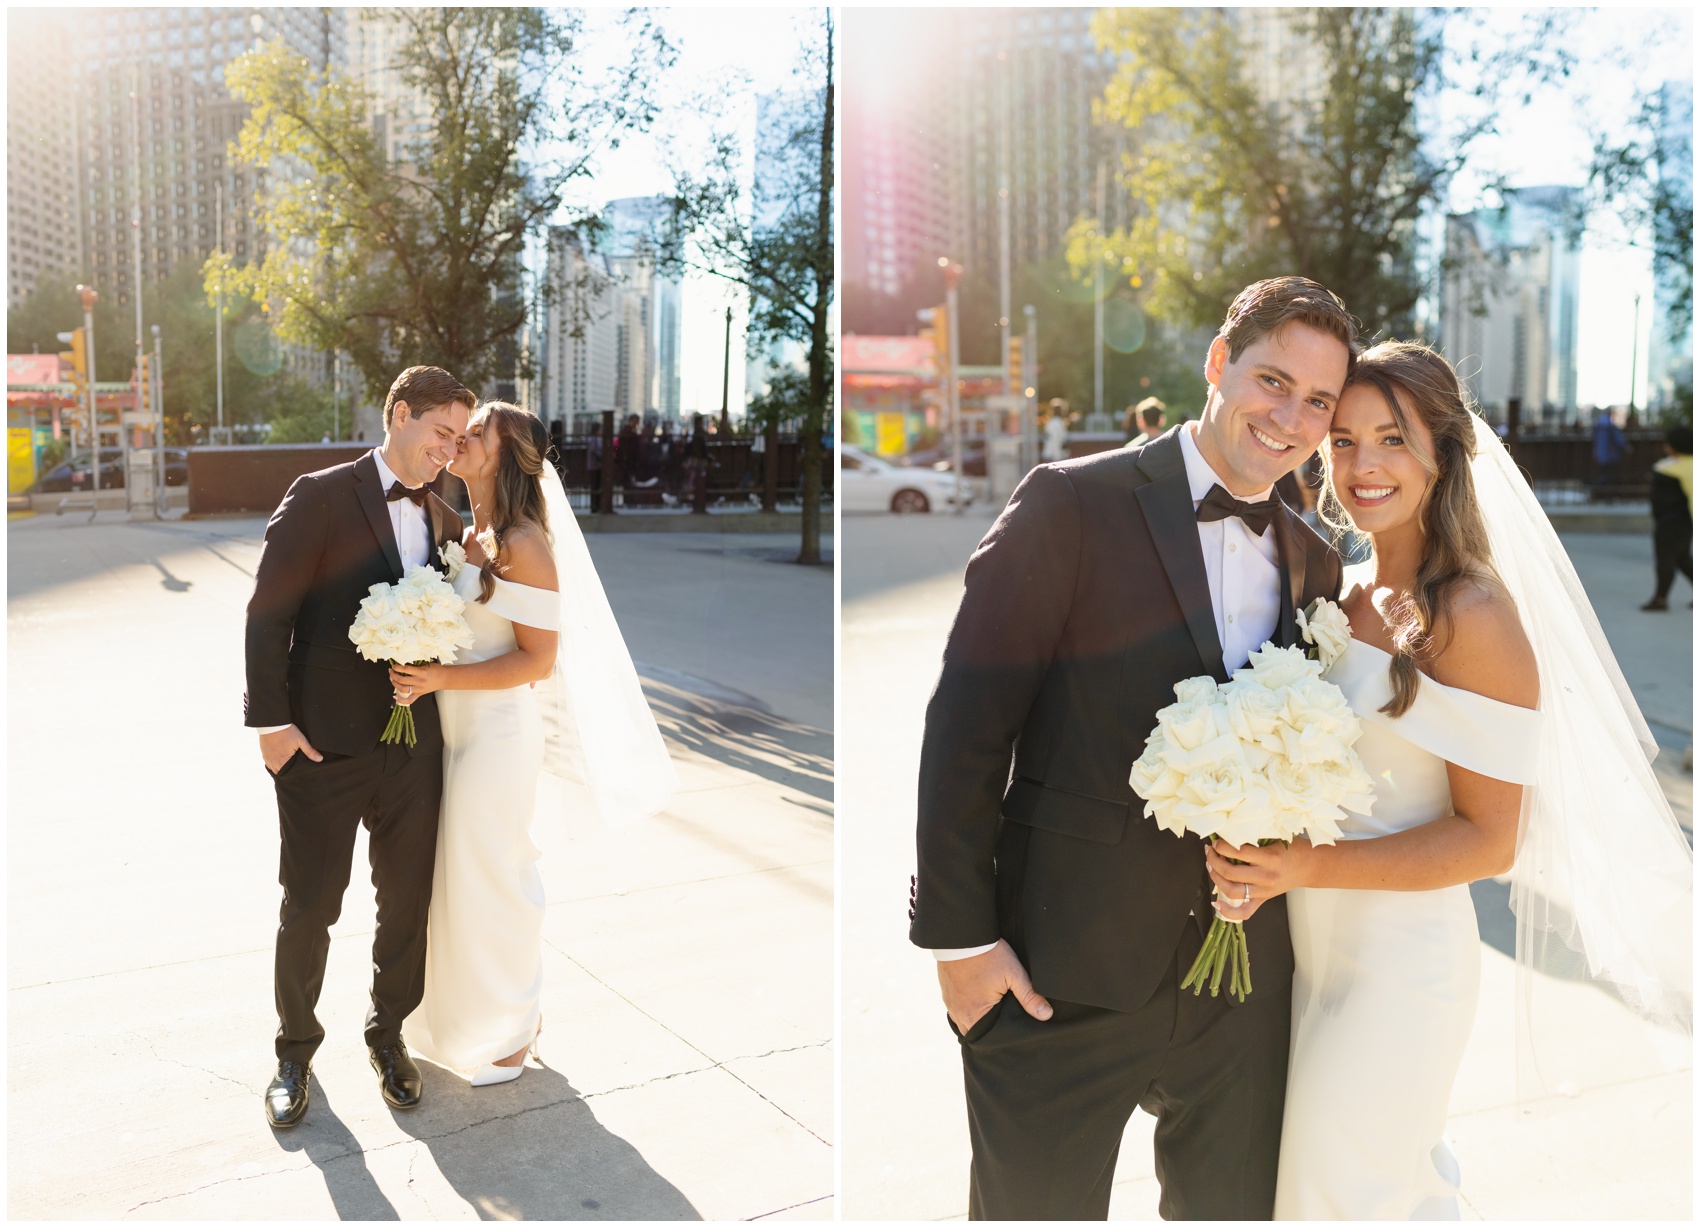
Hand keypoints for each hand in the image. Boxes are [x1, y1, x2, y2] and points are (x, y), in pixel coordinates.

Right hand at [259, 725, 321, 774]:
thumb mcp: (300, 740)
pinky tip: (281, 760)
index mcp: (282, 761)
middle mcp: (273, 762)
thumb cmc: (287, 731)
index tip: (299, 771)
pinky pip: (269, 764)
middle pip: (281, 772)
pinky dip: (275, 763)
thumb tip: (319, 759)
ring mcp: (267, 758)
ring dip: (281, 768)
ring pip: (274, 769)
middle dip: (288, 772)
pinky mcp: (264, 754)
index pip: (289, 774)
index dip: (294, 774)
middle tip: (295, 768)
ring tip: (288, 764)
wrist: (273, 723)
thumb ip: (310, 751)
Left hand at [389, 663, 445, 704]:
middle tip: (391, 671)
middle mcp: (419, 681)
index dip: (397, 667)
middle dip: (393, 675)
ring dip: (394, 684)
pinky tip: (395, 696)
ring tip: (392, 679)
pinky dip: (401, 700)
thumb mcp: (426, 664)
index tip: (394, 665)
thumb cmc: (436, 670)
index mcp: (421, 672)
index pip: (405, 669)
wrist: (445, 678)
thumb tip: (402, 664)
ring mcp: (419, 689)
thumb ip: (415, 665)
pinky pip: (409, 700)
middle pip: (401, 679)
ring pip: (403, 689)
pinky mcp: (420, 694)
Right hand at [937, 939, 1052, 1034]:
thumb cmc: (988, 954)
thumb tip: (1045, 1015)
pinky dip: (965, 1006)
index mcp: (974, 1014)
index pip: (986, 1039)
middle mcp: (958, 1012)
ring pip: (962, 1020)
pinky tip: (975, 998)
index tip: (1007, 1032)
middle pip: (973, 1031)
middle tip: (1000, 1021)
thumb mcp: (1014, 974)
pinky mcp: (945, 989)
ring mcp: (949, 1001)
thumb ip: (1029, 996)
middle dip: (986, 1029)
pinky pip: (955, 1007)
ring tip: (988, 1010)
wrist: (963, 934)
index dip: (997, 1038)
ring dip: (974, 1018)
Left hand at [1206, 838, 1314, 921]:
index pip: (1238, 852)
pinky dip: (1228, 911)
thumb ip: (1255, 837)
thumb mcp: (1276, 837)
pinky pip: (1244, 911)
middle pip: (1230, 872)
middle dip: (1214, 860)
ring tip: (1210, 866)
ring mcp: (1264, 890)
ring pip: (1232, 891)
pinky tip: (1216, 903)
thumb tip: (1229, 832)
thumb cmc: (1294, 849)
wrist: (1312, 866)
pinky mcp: (1264, 899)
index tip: (1216, 840)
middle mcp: (1265, 876)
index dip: (1221, 845)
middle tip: (1210, 851)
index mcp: (1269, 858)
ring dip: (1216, 878)